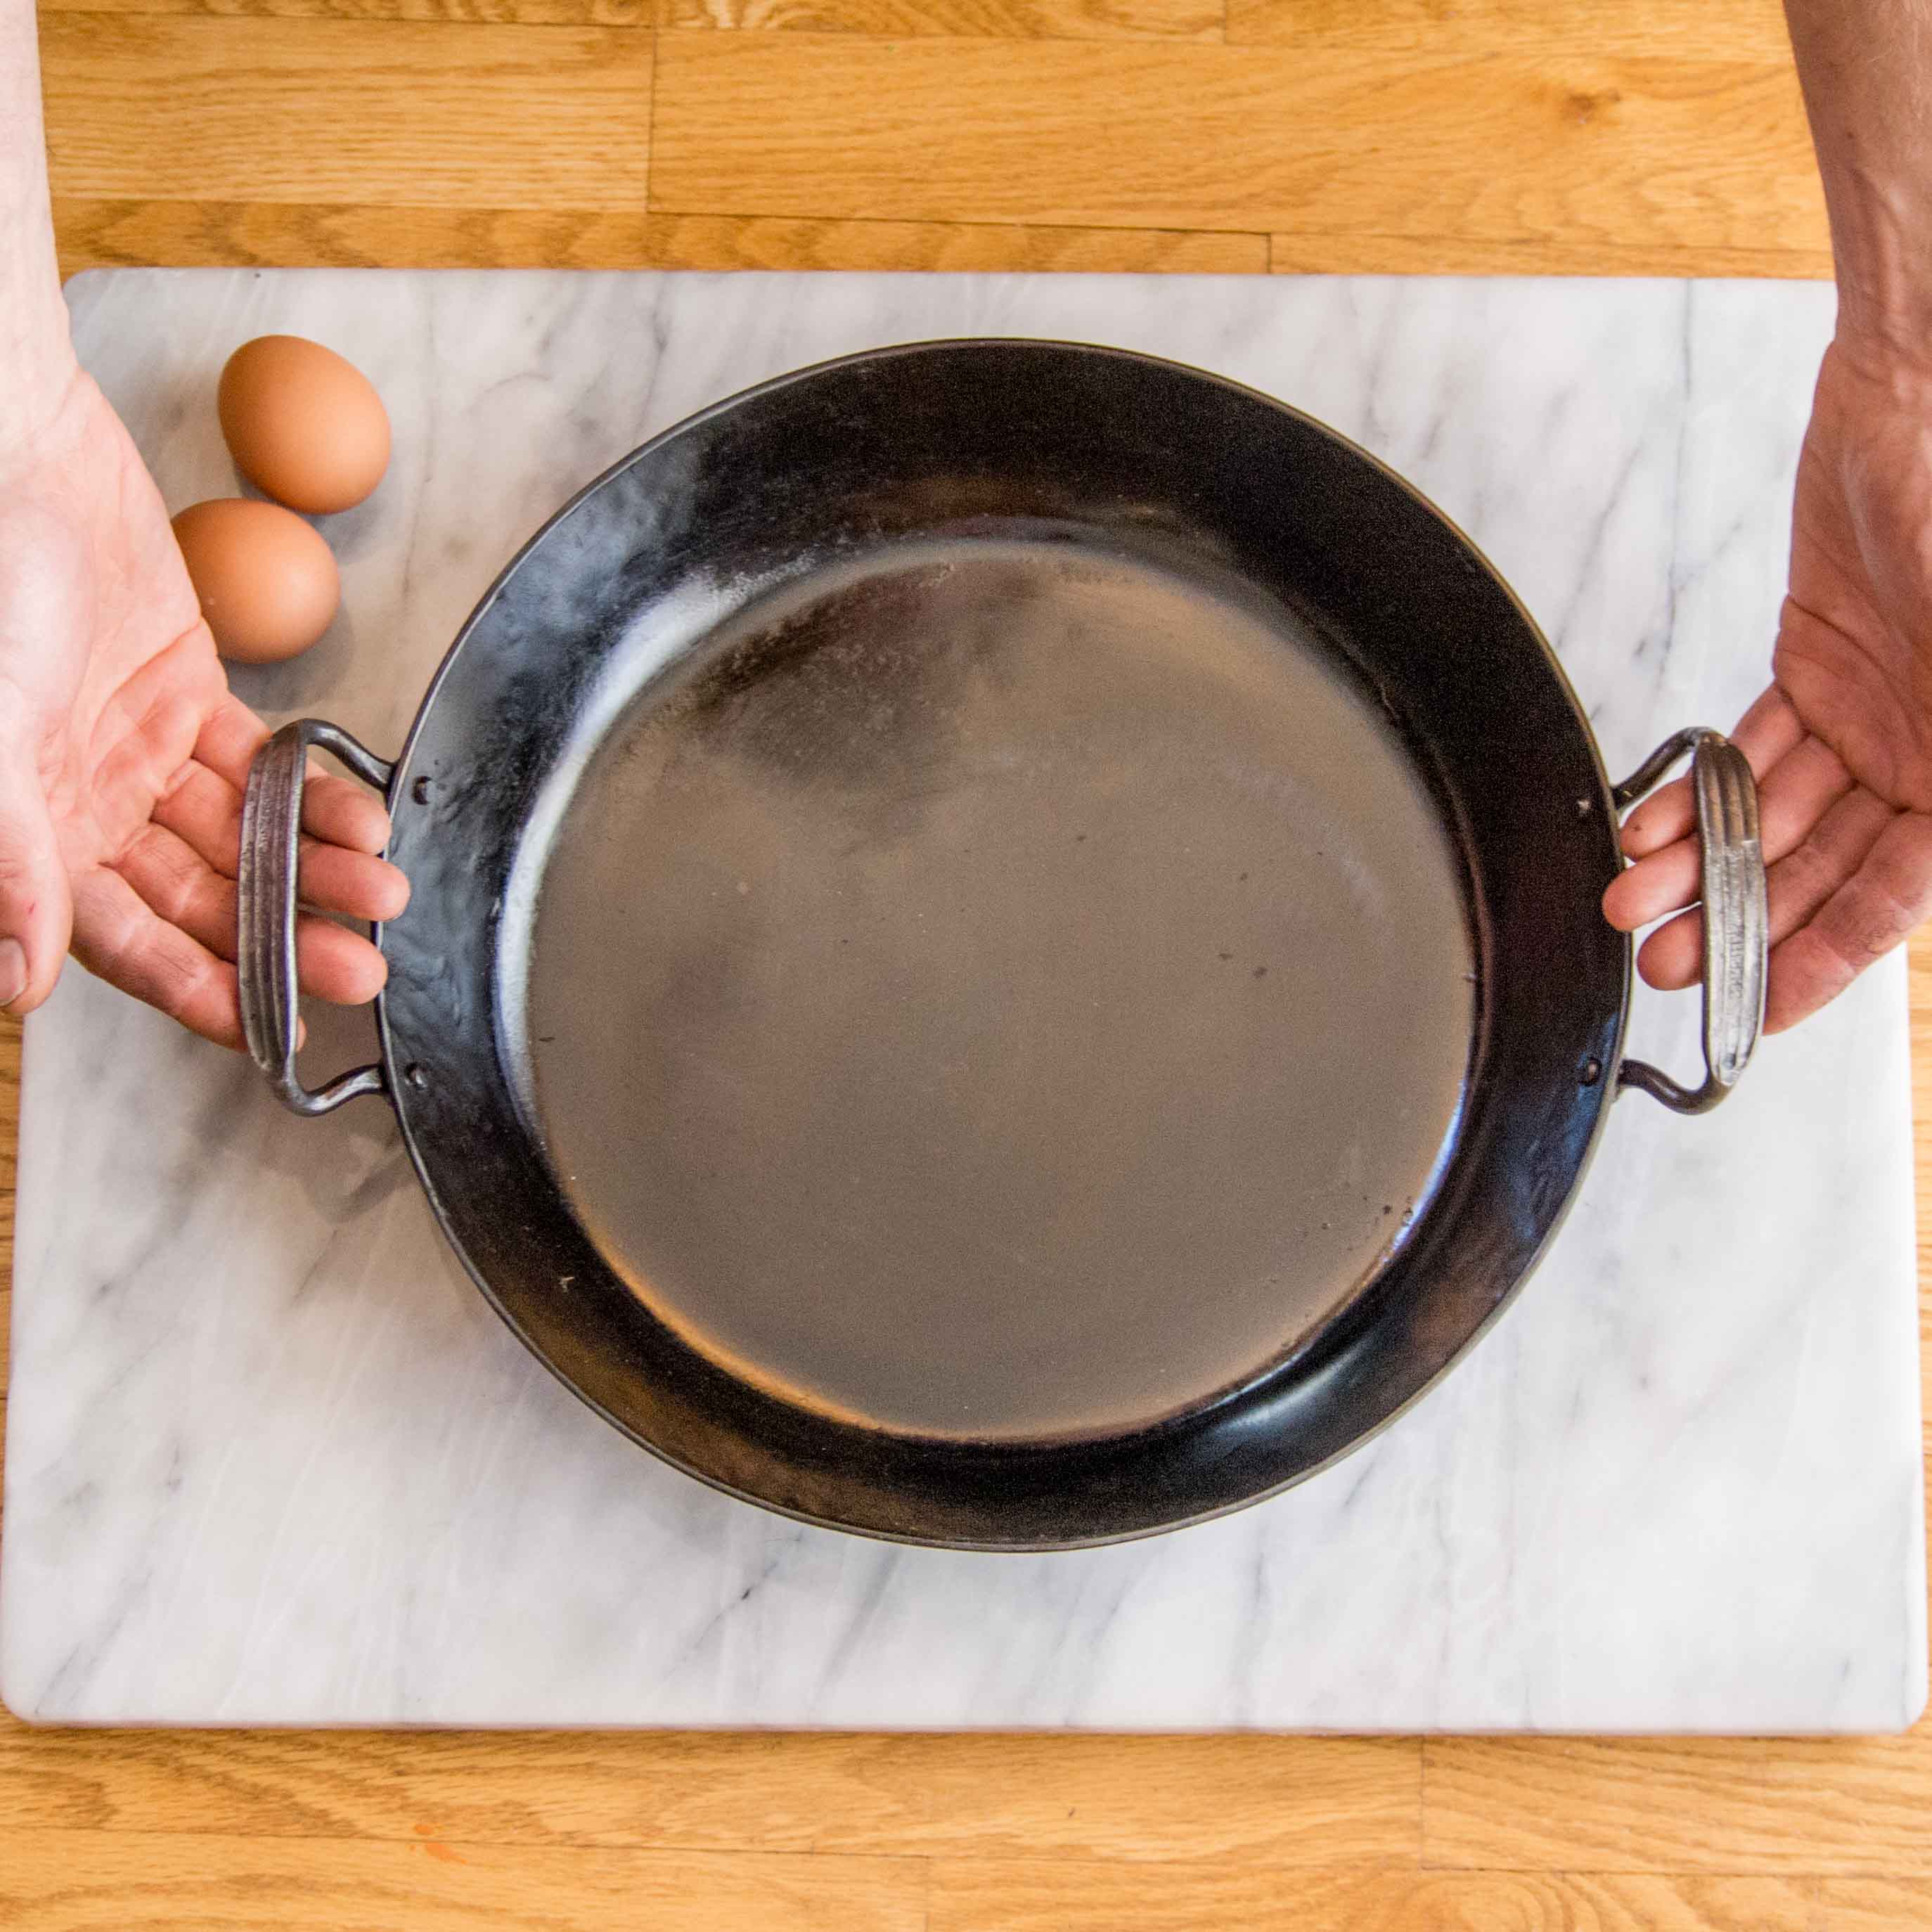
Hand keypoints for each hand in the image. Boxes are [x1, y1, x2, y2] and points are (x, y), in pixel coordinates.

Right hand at [0, 353, 406, 1047]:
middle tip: (361, 968)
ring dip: (312, 870)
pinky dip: (311, 795)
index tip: (273, 1027)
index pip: (123, 940)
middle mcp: (83, 803)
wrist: (17, 452)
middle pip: (199, 896)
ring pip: (241, 836)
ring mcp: (137, 750)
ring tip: (382, 894)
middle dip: (283, 934)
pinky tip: (362, 822)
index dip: (198, 987)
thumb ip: (10, 858)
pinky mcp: (186, 694)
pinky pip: (259, 765)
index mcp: (30, 829)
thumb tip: (18, 981)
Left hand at [1604, 336, 1931, 1032]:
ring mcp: (1875, 713)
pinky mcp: (1819, 668)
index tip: (1758, 1010)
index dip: (1828, 960)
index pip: (1895, 899)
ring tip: (1632, 903)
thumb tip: (1924, 866)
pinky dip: (1694, 791)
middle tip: (1666, 958)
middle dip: (1741, 918)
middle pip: (1824, 866)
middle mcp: (1931, 752)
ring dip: (1699, 860)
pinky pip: (1749, 751)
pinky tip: (1644, 828)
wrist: (1918, 398)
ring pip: (1773, 815)